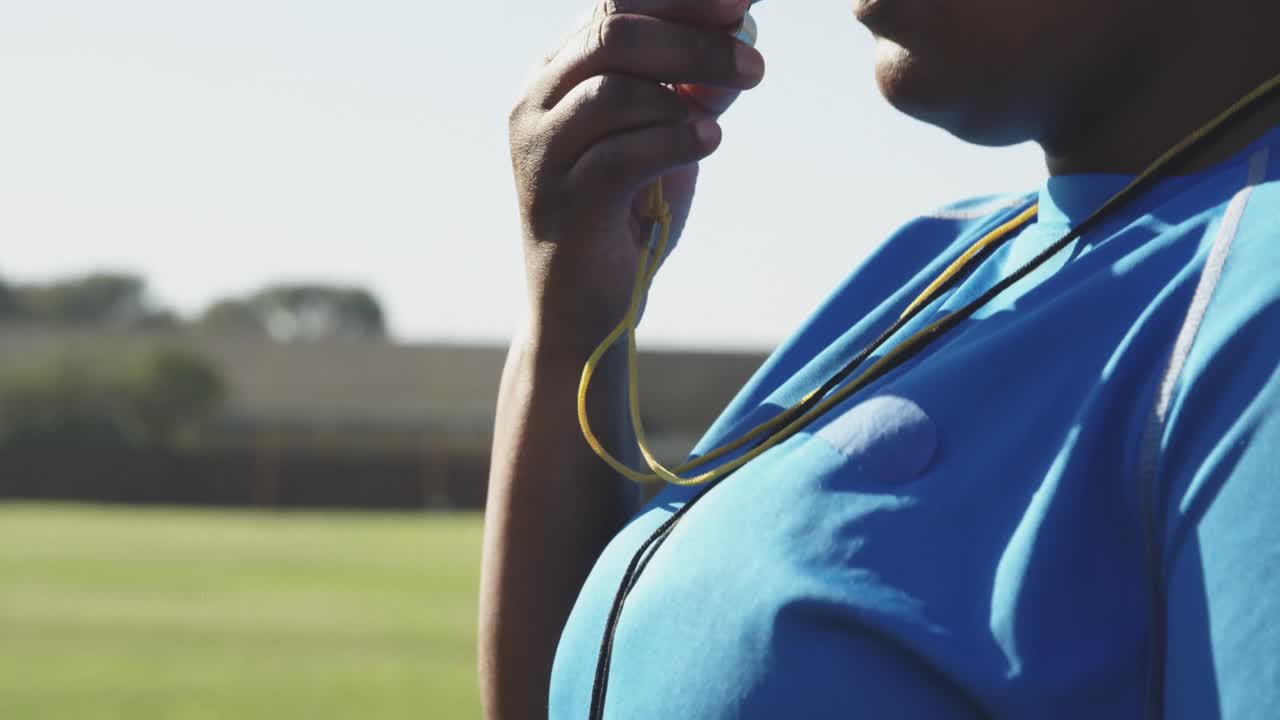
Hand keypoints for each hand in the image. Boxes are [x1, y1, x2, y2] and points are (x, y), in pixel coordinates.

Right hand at [508, 0, 765, 346]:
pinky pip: (621, 155)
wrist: (584, 313)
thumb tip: (742, 38)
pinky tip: (707, 145)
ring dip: (685, 95)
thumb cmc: (624, 218)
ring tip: (720, 119)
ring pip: (614, 89)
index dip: (680, 0)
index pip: (614, 5)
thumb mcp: (664, 139)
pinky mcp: (562, 206)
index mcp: (556, 75)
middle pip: (614, 33)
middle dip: (693, 40)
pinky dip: (674, 141)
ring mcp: (542, 155)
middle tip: (753, 65)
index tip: (740, 4)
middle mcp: (536, 105)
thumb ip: (693, 92)